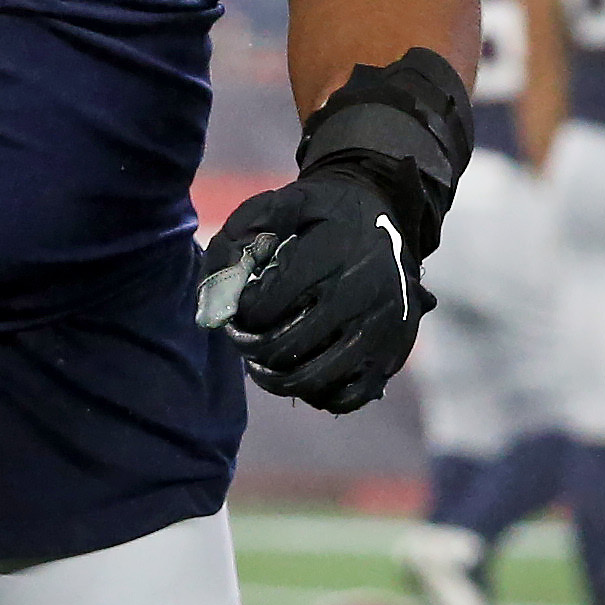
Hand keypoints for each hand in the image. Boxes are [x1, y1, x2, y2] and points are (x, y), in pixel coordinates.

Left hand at [198, 171, 427, 414]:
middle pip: (286, 348)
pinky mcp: (396, 351)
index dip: (239, 313)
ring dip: (275, 378)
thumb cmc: (317, 214)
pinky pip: (351, 396)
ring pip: (315, 380)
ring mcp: (384, 327)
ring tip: (261, 361)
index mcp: (330, 256)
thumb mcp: (273, 208)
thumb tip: (209, 316)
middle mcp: (363, 294)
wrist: (383, 213)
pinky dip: (318, 395)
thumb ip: (233, 249)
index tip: (238, 306)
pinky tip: (301, 371)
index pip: (265, 307)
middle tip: (241, 337)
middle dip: (249, 347)